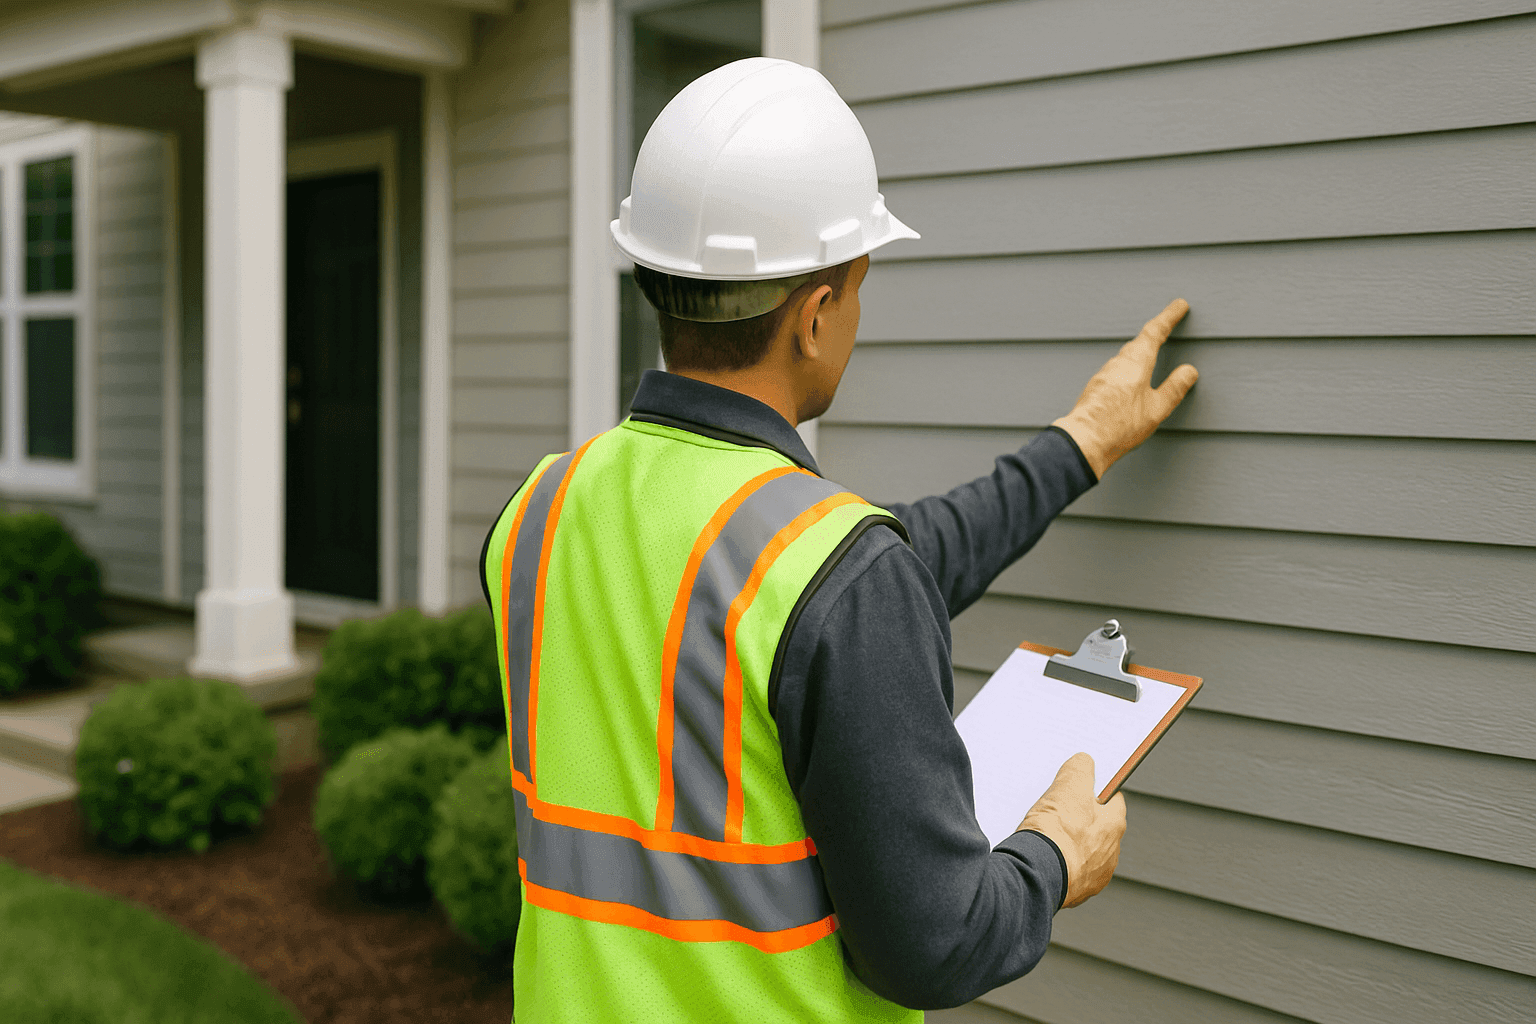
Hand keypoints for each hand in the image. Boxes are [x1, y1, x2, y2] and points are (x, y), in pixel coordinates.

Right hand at [1017, 752, 1126, 908]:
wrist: (1038, 874)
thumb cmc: (1056, 831)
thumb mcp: (1068, 786)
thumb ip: (1080, 769)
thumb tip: (1085, 762)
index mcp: (1115, 825)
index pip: (1114, 800)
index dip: (1095, 790)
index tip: (1081, 787)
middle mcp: (1112, 853)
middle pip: (1097, 828)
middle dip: (1080, 819)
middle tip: (1057, 810)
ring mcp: (1095, 876)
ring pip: (1084, 852)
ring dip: (1070, 844)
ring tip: (1046, 836)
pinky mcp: (1077, 893)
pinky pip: (1070, 872)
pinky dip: (1060, 864)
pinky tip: (1043, 856)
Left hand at [1052, 299, 1198, 478]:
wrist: (1083, 441)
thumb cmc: (1120, 426)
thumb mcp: (1157, 409)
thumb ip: (1174, 388)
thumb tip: (1189, 370)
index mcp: (1135, 363)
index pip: (1154, 332)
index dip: (1168, 317)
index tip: (1179, 305)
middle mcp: (1116, 364)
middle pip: (1138, 342)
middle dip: (1155, 332)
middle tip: (1168, 323)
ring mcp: (1103, 375)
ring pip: (1126, 356)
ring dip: (1140, 350)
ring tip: (1152, 348)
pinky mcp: (1095, 388)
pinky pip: (1117, 370)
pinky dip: (1129, 367)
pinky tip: (1130, 378)